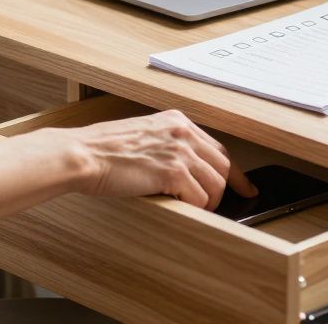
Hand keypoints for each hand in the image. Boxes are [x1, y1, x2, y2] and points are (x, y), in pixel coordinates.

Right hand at [66, 109, 258, 209]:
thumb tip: (187, 169)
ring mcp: (179, 150)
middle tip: (224, 204)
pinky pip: (200, 197)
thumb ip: (167, 144)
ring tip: (195, 207)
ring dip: (208, 201)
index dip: (233, 171)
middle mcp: (182, 131)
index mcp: (176, 120)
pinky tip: (182, 206)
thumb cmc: (103, 149)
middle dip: (227, 189)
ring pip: (216, 184)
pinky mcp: (172, 171)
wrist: (84, 154)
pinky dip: (195, 207)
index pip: (217, 147)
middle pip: (223, 165)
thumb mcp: (143, 135)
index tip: (244, 185)